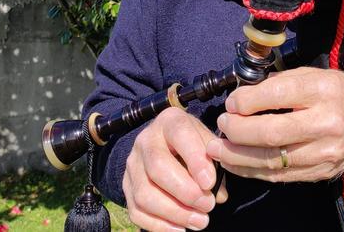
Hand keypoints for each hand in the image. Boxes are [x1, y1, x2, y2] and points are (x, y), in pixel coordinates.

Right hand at [123, 107, 227, 231]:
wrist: (166, 146)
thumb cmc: (194, 145)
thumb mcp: (207, 142)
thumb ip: (215, 163)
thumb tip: (217, 193)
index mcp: (169, 122)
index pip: (180, 134)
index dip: (195, 159)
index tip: (209, 183)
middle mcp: (146, 141)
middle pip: (158, 167)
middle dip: (185, 192)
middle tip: (208, 206)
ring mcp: (132, 165)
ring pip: (145, 193)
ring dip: (175, 213)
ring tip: (200, 221)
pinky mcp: (126, 187)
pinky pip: (137, 211)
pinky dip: (159, 226)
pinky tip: (180, 229)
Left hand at [207, 67, 343, 182]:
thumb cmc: (339, 94)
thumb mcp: (316, 75)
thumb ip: (281, 83)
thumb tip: (243, 95)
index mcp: (323, 91)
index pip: (277, 96)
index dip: (246, 101)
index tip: (232, 103)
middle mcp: (325, 123)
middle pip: (271, 133)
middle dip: (237, 131)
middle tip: (222, 125)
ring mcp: (324, 152)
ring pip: (272, 159)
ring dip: (238, 156)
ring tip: (217, 149)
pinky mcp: (320, 172)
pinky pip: (280, 175)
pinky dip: (253, 170)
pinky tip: (237, 162)